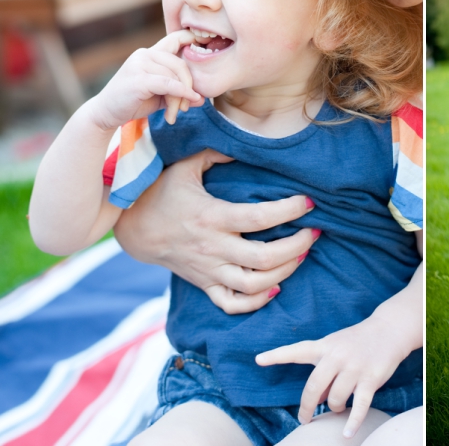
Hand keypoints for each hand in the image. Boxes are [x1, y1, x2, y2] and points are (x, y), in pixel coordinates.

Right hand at [88, 31, 201, 130]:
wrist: (106, 113)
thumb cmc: (134, 101)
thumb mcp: (162, 96)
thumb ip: (180, 93)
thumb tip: (202, 98)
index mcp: (151, 53)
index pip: (175, 38)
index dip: (192, 38)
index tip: (207, 43)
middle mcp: (145, 54)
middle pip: (181, 63)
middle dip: (189, 86)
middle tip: (186, 106)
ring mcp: (140, 64)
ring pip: (175, 77)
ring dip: (181, 97)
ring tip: (176, 112)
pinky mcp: (138, 78)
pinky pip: (168, 83)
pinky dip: (181, 93)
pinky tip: (187, 101)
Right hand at [112, 149, 318, 313]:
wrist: (133, 230)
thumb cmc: (162, 194)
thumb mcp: (184, 166)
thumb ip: (214, 153)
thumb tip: (246, 144)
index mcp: (212, 217)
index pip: (259, 217)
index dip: (289, 210)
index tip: (308, 202)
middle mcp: (213, 247)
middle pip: (264, 258)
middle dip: (297, 246)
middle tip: (314, 232)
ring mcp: (209, 270)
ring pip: (254, 284)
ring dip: (285, 272)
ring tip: (301, 255)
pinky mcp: (205, 285)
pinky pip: (232, 305)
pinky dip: (256, 302)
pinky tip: (275, 287)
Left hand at [256, 315, 409, 438]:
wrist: (389, 330)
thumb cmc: (358, 342)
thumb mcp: (336, 350)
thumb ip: (324, 373)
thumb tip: (316, 401)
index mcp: (325, 346)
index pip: (297, 350)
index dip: (277, 355)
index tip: (258, 359)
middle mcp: (337, 356)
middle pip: (313, 387)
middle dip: (307, 407)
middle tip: (305, 419)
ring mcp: (354, 367)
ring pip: (335, 399)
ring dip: (335, 407)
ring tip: (339, 406)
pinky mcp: (370, 379)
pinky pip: (359, 405)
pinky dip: (352, 422)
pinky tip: (346, 433)